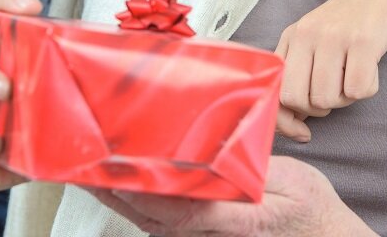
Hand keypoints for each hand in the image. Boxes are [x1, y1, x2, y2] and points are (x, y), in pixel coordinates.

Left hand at [88, 156, 375, 235]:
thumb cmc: (307, 208)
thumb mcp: (287, 181)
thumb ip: (249, 171)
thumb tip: (211, 158)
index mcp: (225, 219)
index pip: (168, 204)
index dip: (135, 184)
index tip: (106, 164)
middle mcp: (202, 236)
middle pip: (144, 214)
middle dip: (110, 186)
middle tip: (80, 158)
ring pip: (145, 219)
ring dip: (117, 195)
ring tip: (90, 166)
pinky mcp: (197, 236)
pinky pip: (158, 221)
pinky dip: (135, 201)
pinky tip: (122, 182)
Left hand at [275, 0, 386, 141]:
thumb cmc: (360, 18)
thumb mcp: (322, 37)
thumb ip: (303, 70)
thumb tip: (294, 120)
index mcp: (293, 35)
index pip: (273, 89)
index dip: (284, 121)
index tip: (303, 132)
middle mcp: (307, 33)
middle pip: (296, 98)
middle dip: (318, 109)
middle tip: (338, 91)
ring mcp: (334, 35)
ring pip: (326, 98)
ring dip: (346, 99)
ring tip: (357, 74)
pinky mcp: (364, 40)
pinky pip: (358, 90)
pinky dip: (368, 88)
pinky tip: (372, 67)